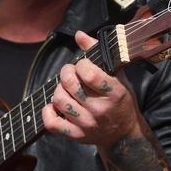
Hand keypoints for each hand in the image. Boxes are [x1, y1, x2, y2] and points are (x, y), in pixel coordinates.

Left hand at [41, 30, 141, 149]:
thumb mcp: (117, 75)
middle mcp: (100, 109)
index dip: (80, 64)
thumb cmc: (120, 100)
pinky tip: (55, 106)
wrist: (123, 134)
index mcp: (114, 92)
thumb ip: (98, 52)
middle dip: (66, 72)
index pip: (88, 73)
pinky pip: (52, 124)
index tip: (83, 65)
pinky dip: (48, 112)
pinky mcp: (76, 136)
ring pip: (59, 100)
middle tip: (70, 73)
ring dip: (58, 90)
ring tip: (66, 89)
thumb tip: (78, 34)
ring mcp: (87, 124)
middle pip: (69, 84)